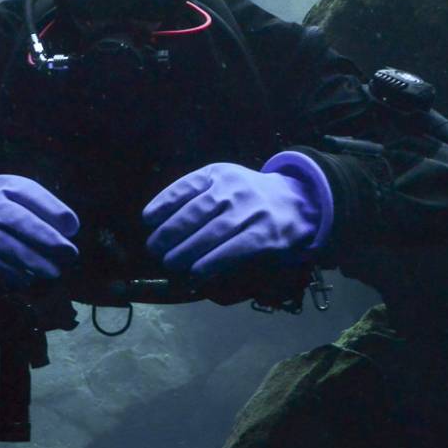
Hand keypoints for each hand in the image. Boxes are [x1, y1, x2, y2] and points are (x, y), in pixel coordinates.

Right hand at [0, 172, 80, 288]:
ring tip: (53, 272)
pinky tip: (25, 280)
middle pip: (18, 220)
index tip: (72, 228)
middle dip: (48, 240)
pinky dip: (9, 273)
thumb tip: (70, 229)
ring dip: (32, 261)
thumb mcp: (9, 198)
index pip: (30, 193)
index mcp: (1, 185)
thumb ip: (39, 209)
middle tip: (70, 255)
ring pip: (4, 245)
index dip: (54, 211)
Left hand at [142, 157, 330, 280]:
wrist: (299, 203)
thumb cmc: (250, 197)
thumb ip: (196, 194)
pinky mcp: (264, 236)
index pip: (185, 187)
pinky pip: (232, 251)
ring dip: (185, 252)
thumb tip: (158, 221)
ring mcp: (251, 212)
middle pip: (194, 213)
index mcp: (219, 174)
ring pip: (211, 234)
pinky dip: (210, 263)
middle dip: (169, 233)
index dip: (163, 204)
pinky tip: (195, 273)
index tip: (147, 220)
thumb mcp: (224, 182)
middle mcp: (234, 189)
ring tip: (170, 263)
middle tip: (154, 249)